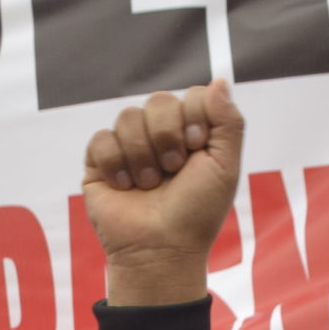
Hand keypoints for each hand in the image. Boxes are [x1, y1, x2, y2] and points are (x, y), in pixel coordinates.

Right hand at [83, 82, 245, 306]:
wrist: (161, 249)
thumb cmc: (196, 213)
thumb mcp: (225, 166)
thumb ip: (228, 121)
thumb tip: (219, 80)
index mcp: (192, 133)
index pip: (191, 95)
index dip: (194, 117)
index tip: (197, 147)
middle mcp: (160, 136)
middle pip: (158, 101)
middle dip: (167, 137)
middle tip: (173, 170)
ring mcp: (129, 147)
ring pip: (127, 117)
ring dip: (142, 156)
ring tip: (149, 185)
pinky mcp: (100, 163)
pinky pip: (101, 139)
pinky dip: (115, 164)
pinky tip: (124, 187)